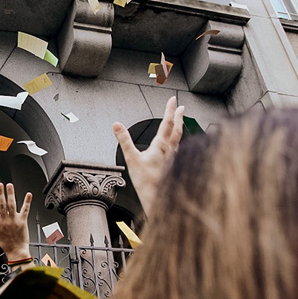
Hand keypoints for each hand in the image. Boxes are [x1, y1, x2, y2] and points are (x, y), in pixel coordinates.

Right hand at [0, 183, 31, 261]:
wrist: (16, 251)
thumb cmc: (6, 244)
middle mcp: (5, 220)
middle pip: (2, 204)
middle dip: (0, 193)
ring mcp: (14, 220)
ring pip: (12, 205)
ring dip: (10, 194)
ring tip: (9, 185)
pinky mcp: (23, 221)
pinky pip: (25, 210)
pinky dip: (27, 201)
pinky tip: (29, 194)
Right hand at [113, 95, 183, 214]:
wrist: (157, 199)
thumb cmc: (146, 182)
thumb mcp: (131, 159)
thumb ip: (124, 140)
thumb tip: (117, 125)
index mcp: (160, 146)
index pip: (167, 123)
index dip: (170, 109)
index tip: (173, 99)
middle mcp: (170, 150)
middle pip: (177, 129)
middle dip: (178, 116)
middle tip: (181, 106)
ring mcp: (173, 158)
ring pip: (179, 139)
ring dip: (179, 127)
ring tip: (180, 121)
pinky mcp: (173, 166)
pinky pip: (177, 149)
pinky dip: (177, 141)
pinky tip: (175, 144)